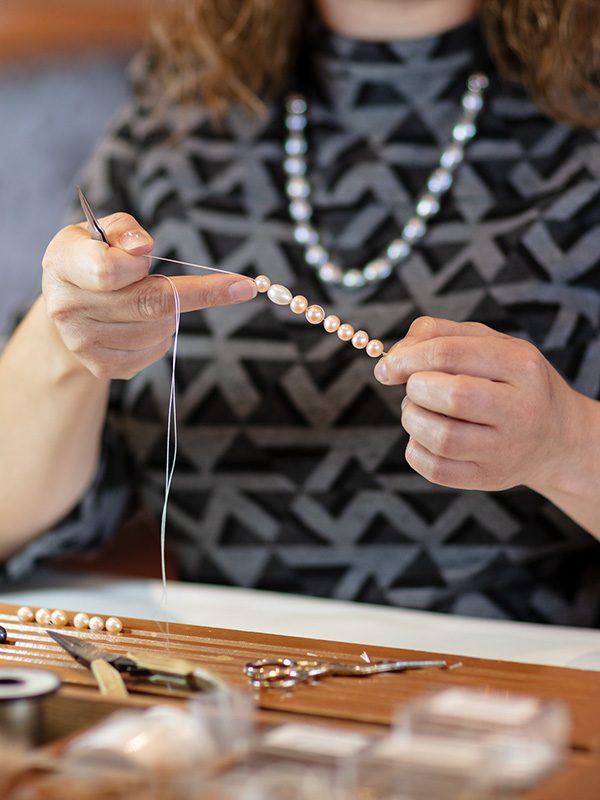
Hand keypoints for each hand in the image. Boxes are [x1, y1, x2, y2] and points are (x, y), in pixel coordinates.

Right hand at [42, 212, 256, 378]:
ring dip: (170, 312)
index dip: (165, 269)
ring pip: (159, 329)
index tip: (236, 281)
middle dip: (197, 293)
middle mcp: (68, 307)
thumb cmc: (92, 256)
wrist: (65, 304)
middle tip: (239, 286)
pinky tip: (143, 320)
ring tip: (147, 296)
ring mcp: (85, 343)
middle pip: (150, 304)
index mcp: (65, 264)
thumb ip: (125, 230)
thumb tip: (143, 247)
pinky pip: (156, 351)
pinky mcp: (104, 367)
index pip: (115, 270)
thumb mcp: (102, 230)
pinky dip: (163, 334)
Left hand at [373, 316, 582, 493]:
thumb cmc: (508, 380)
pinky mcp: (490, 478)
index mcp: (520, 364)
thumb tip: (393, 359)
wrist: (555, 435)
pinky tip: (424, 437)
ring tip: (418, 411)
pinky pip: (435, 470)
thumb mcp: (486, 343)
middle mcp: (520, 409)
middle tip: (414, 389)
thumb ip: (437, 334)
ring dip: (412, 419)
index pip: (450, 354)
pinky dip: (415, 450)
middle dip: (415, 390)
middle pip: (451, 397)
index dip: (406, 359)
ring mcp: (506, 449)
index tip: (387, 368)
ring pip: (441, 438)